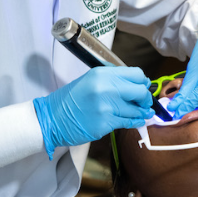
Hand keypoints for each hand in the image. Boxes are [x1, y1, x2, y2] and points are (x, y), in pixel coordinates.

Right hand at [32, 67, 153, 156]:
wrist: (52, 119)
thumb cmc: (70, 100)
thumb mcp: (90, 80)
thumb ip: (112, 80)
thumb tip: (136, 84)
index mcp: (102, 74)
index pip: (135, 73)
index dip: (142, 81)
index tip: (143, 86)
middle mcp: (106, 87)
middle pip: (139, 91)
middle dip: (145, 98)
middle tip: (145, 102)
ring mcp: (107, 106)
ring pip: (136, 109)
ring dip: (141, 112)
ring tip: (143, 113)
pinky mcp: (106, 123)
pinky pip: (129, 122)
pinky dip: (135, 121)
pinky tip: (137, 120)